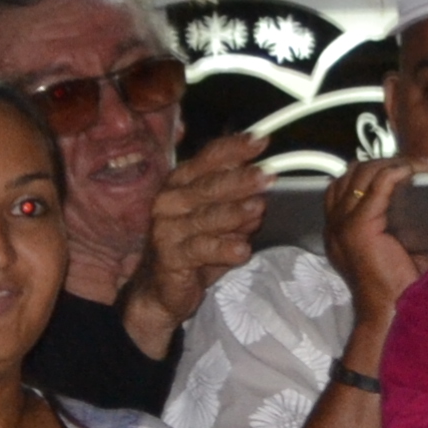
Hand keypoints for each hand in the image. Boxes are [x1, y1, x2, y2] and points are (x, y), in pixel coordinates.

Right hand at [121, 134, 267, 341]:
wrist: (160, 287)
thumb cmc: (192, 245)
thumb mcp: (218, 219)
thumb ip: (238, 203)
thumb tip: (262, 194)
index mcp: (181, 182)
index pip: (209, 158)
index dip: (235, 148)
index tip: (260, 140)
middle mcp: (170, 200)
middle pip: (209, 185)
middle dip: (241, 179)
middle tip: (267, 176)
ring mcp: (167, 228)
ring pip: (206, 216)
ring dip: (234, 213)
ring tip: (258, 208)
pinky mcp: (170, 256)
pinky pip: (201, 249)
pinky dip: (224, 248)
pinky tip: (242, 250)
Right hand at [325, 156, 424, 326]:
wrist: (391, 311)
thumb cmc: (398, 286)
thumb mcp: (391, 248)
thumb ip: (394, 222)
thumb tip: (424, 198)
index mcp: (337, 232)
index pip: (341, 186)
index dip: (367, 171)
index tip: (397, 168)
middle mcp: (333, 226)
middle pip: (350, 175)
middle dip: (381, 163)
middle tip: (411, 165)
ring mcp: (342, 225)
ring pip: (362, 174)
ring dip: (392, 163)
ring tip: (417, 166)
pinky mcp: (358, 227)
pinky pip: (377, 184)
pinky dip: (396, 171)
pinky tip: (414, 170)